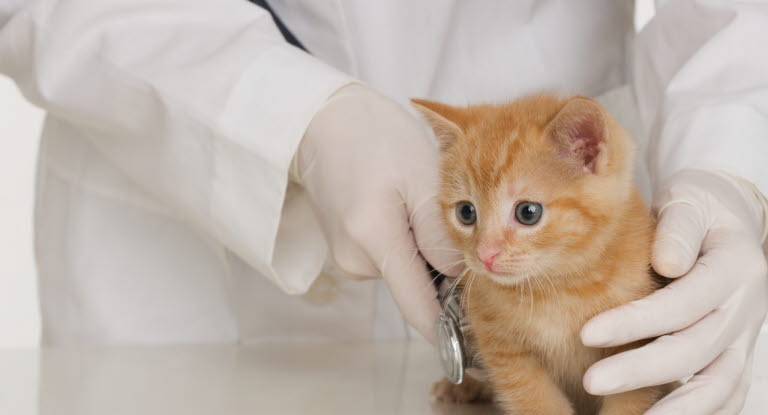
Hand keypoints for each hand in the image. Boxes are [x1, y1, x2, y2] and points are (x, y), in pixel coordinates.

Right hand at [294, 84, 461, 341]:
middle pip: (418, 287)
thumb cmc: (376, 137)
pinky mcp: (347, 251)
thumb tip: (458, 279)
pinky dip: (405, 240)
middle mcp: (355, 260)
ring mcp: (348, 259)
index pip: (420, 309)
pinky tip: (400, 206)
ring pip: (406, 270)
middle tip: (455, 220)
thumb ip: (440, 234)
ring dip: (423, 249)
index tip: (478, 325)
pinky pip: (390, 258)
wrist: (322, 123)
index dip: (453, 326)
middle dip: (443, 267)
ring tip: (417, 201)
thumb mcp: (422, 174)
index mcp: (374, 238)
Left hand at [581, 169, 767, 413]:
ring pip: (718, 387)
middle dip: (640, 371)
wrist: (727, 221)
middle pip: (695, 352)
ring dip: (673, 410)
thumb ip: (679, 228)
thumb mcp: (690, 202)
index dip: (636, 322)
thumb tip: (668, 263)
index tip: (587, 333)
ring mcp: (743, 337)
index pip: (683, 303)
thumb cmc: (698, 209)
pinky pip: (724, 395)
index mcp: (735, 268)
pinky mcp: (734, 355)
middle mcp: (745, 309)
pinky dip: (697, 413)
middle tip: (591, 382)